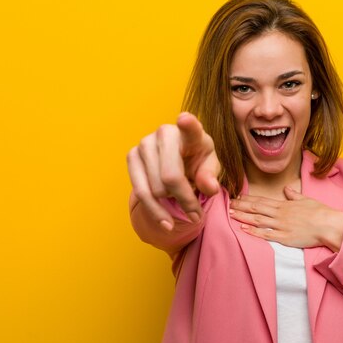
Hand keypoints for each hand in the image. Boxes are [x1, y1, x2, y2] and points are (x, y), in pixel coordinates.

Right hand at [127, 112, 220, 230]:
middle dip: (185, 200)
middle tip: (197, 215)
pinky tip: (166, 223)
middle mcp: (165, 133)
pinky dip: (155, 212)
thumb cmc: (197, 162)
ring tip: (184, 211)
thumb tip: (210, 188)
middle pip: (171, 176)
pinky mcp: (131, 156)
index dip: (187, 124)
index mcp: (190, 133)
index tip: (184, 119)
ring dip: (171, 205)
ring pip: (155, 189)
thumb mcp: (209, 169)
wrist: (178, 161)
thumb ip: (210, 177)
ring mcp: (145, 143)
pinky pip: (141, 192)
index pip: (190, 127)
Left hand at [229, 187, 342, 251]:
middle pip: (256, 209)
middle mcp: (280, 214)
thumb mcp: (306, 200)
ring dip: (243, 217)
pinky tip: (243, 229)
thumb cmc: (320, 212)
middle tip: (227, 204)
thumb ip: (294, 195)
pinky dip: (254, 231)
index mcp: (284, 205)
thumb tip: (287, 189)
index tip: (237, 197)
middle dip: (241, 206)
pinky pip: (266, 234)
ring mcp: (281, 225)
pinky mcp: (284, 237)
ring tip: (231, 214)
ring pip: (258, 220)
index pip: (262, 200)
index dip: (248, 199)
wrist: (329, 225)